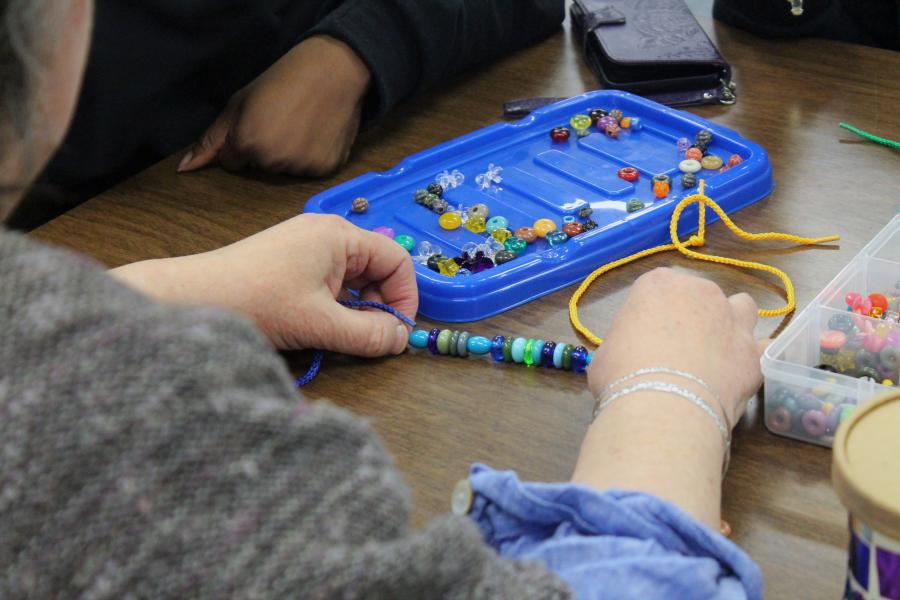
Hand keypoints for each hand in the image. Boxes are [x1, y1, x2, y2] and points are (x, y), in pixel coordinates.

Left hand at [111, 214, 417, 356]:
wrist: (192, 299)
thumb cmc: (256, 302)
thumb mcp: (320, 323)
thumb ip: (368, 334)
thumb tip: (401, 340)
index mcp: (339, 236)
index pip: (396, 260)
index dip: (405, 297)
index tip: (397, 331)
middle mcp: (326, 234)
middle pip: (376, 268)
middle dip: (380, 304)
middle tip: (371, 338)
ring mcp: (306, 247)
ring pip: (352, 279)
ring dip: (357, 308)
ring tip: (344, 335)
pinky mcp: (289, 263)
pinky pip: (329, 282)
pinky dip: (336, 306)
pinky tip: (322, 326)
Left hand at [178, 35, 370, 175]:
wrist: (333, 70)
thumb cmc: (282, 81)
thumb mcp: (239, 104)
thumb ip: (211, 140)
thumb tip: (184, 169)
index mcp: (246, 143)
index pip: (232, 162)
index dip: (242, 141)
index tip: (259, 121)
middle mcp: (272, 161)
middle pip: (259, 169)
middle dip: (265, 150)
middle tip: (282, 121)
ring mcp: (301, 167)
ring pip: (284, 171)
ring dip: (289, 156)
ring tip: (302, 126)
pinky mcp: (326, 169)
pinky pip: (310, 171)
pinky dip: (313, 157)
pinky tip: (318, 134)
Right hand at [587, 267, 762, 426]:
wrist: (663, 405)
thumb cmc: (623, 375)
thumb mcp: (606, 353)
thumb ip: (624, 345)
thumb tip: (627, 359)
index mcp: (658, 284)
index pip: (659, 288)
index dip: (654, 314)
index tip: (647, 337)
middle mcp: (701, 292)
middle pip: (700, 296)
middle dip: (693, 317)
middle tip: (678, 350)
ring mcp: (732, 319)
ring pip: (741, 307)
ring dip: (731, 323)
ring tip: (717, 352)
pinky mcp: (754, 352)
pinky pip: (760, 348)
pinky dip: (750, 358)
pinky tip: (737, 376)